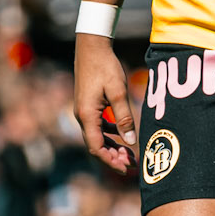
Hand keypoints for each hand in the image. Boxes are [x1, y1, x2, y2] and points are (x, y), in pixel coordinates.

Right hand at [74, 34, 138, 173]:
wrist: (92, 46)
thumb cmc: (106, 67)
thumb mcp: (118, 92)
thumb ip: (124, 117)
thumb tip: (131, 142)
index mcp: (87, 115)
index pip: (96, 148)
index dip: (111, 161)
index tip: (126, 168)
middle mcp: (82, 116)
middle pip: (96, 145)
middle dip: (113, 157)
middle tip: (132, 164)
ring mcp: (83, 110)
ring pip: (97, 136)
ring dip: (112, 146)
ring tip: (129, 153)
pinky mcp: (88, 105)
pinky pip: (97, 126)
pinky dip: (109, 134)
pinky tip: (121, 134)